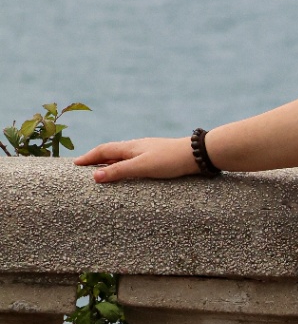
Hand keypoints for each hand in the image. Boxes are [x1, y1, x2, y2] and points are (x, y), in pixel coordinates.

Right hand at [74, 138, 198, 182]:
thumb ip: (119, 171)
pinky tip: (128, 171)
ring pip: (122, 155)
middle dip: (96, 158)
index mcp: (130, 147)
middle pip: (111, 151)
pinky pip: (133, 160)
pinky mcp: (157, 157)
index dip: (88, 157)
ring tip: (101, 170)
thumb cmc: (169, 160)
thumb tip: (94, 177)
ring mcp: (147, 151)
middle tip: (84, 166)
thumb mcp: (141, 167)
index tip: (75, 164)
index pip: (103, 150)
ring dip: (109, 161)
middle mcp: (136, 146)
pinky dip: (123, 165)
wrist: (197, 154)